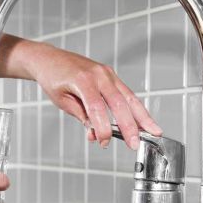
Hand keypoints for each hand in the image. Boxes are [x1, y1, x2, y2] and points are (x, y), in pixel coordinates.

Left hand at [22, 42, 161, 149]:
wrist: (49, 59)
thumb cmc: (52, 78)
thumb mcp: (61, 100)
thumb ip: (81, 115)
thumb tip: (96, 131)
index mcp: (83, 80)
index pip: (97, 108)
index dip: (103, 128)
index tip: (104, 141)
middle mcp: (99, 74)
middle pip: (119, 103)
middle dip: (130, 126)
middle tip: (134, 143)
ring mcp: (106, 73)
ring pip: (129, 97)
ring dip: (142, 116)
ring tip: (153, 131)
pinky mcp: (109, 75)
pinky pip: (125, 92)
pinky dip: (135, 108)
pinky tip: (142, 120)